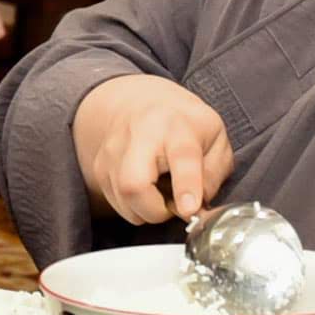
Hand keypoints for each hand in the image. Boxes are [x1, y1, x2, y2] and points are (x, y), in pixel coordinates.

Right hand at [69, 75, 233, 224]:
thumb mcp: (216, 139)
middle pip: (134, 186)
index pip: (182, 157)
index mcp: (177, 126)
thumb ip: (213, 175)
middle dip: (156, 211)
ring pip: (124, 202)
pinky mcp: (99, 167)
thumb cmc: (183, 125)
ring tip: (161, 192)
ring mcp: (113, 151)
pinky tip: (146, 189)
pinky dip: (134, 207)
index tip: (189, 209)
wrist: (141, 103)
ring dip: (147, 211)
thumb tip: (200, 209)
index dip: (186, 186)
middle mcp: (139, 135)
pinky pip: (117, 204)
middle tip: (173, 205)